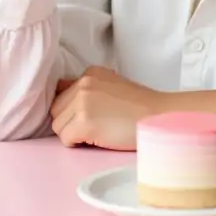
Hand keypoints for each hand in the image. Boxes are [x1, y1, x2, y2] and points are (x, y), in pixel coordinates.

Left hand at [48, 67, 215, 149]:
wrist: (160, 118)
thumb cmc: (141, 108)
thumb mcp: (113, 87)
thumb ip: (91, 91)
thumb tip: (68, 105)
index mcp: (90, 73)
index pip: (61, 92)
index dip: (70, 109)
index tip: (84, 116)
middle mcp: (83, 83)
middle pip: (55, 110)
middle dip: (68, 122)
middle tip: (92, 128)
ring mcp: (82, 102)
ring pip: (57, 125)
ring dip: (72, 133)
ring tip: (96, 133)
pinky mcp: (84, 122)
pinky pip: (65, 138)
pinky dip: (76, 143)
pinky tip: (96, 140)